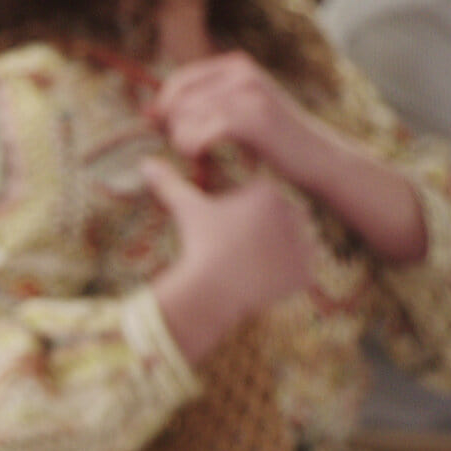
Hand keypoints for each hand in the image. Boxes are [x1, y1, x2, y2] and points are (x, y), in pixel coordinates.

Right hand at [143, 156, 315, 362]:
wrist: (210, 286)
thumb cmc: (199, 243)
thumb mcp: (187, 209)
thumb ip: (170, 182)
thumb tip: (144, 163)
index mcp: (270, 192)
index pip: (267, 202)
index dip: (247, 218)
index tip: (231, 232)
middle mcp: (295, 212)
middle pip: (284, 223)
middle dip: (267, 235)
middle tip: (239, 251)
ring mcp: (304, 243)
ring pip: (295, 246)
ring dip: (280, 255)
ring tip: (251, 265)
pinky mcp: (306, 271)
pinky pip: (300, 273)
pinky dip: (286, 278)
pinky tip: (262, 279)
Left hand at [154, 51, 426, 261]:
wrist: (319, 159)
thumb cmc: (275, 142)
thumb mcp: (240, 112)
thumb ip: (201, 105)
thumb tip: (147, 112)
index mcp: (237, 65)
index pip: (179, 81)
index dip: (164, 108)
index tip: (162, 130)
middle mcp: (241, 72)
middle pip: (178, 100)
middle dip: (173, 127)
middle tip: (191, 149)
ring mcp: (247, 93)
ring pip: (185, 117)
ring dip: (183, 142)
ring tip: (201, 155)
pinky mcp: (251, 119)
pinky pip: (198, 133)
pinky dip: (193, 149)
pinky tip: (203, 158)